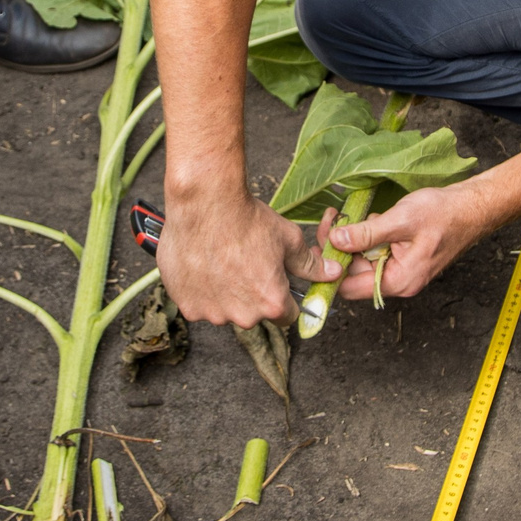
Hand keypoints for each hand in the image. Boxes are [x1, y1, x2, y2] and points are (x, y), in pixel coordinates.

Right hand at [157, 184, 334, 330]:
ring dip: (224, 294)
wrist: (205, 203)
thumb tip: (333, 273)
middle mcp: (242, 316)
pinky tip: (202, 264)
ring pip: (224, 309)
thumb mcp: (288, 239)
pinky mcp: (187, 305)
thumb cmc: (246, 220)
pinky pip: (198, 304)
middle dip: (251, 295)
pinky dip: (200, 290)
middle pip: (253, 314)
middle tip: (244, 264)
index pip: (286, 316)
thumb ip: (310, 265)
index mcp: (271, 303)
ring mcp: (211, 313)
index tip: (274, 283)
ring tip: (220, 261)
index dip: (284, 299)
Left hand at [325, 180, 498, 304]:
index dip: (330, 269)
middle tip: (331, 220)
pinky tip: (368, 218)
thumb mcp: (400, 221)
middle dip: (339, 247)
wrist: (473, 207)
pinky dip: (367, 234)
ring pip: (363, 259)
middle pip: (354, 273)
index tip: (318, 247)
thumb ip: (365, 234)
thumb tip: (335, 242)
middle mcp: (398, 280)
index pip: (350, 288)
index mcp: (398, 280)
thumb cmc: (444, 214)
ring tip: (346, 215)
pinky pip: (375, 250)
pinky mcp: (402, 256)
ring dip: (352, 238)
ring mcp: (400, 269)